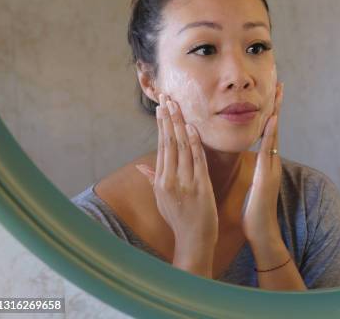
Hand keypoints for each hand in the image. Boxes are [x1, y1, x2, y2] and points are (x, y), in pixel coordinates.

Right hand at [135, 93, 217, 276]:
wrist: (193, 241)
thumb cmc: (179, 220)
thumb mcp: (161, 200)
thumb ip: (152, 180)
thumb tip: (139, 166)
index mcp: (160, 182)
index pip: (161, 147)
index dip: (162, 127)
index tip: (161, 108)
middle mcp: (169, 180)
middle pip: (169, 144)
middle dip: (168, 120)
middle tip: (167, 98)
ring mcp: (185, 184)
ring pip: (181, 149)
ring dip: (179, 126)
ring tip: (177, 107)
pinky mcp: (200, 188)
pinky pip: (197, 162)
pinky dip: (194, 144)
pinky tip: (191, 128)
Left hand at [242, 83, 283, 247]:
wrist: (262, 232)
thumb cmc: (253, 212)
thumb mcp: (252, 186)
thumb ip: (256, 172)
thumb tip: (254, 161)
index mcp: (266, 163)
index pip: (268, 132)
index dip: (270, 113)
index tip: (271, 95)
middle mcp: (272, 161)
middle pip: (275, 128)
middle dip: (277, 106)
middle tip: (280, 84)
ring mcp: (272, 167)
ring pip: (274, 135)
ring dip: (276, 113)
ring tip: (278, 94)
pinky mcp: (267, 175)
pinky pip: (269, 150)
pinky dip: (271, 134)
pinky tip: (271, 120)